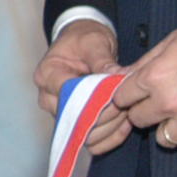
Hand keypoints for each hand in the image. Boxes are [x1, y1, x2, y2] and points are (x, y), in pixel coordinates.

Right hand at [38, 17, 123, 151]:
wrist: (81, 42)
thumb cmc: (83, 39)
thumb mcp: (93, 42)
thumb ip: (103, 61)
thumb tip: (116, 77)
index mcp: (47, 74)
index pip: (68, 94)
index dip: (94, 99)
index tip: (117, 96)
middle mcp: (48, 96)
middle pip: (74, 117)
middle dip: (104, 115)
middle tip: (128, 105)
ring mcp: (59, 110)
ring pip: (82, 132)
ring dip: (108, 128)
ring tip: (129, 114)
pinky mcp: (73, 120)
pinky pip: (89, 138)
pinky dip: (109, 136)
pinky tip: (126, 126)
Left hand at [107, 4, 176, 157]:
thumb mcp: (174, 40)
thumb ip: (147, 62)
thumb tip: (124, 77)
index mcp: (155, 75)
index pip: (122, 99)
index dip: (128, 96)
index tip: (136, 96)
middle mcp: (170, 100)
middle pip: (139, 121)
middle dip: (146, 112)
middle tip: (161, 103)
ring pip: (164, 139)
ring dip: (170, 128)